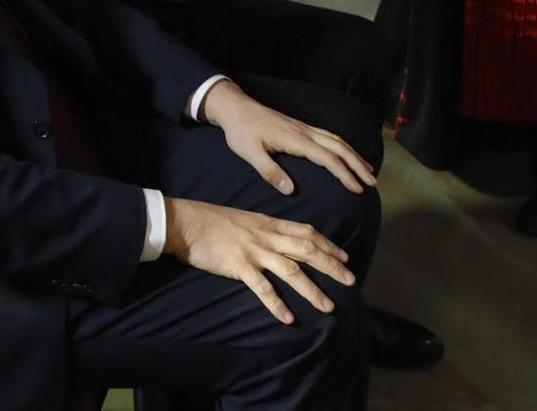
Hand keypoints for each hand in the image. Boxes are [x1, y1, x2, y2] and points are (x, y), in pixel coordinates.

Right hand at [162, 197, 354, 324]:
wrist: (185, 222)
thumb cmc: (211, 220)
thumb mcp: (244, 218)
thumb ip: (264, 228)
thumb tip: (279, 238)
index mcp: (269, 223)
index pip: (306, 232)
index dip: (328, 244)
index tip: (345, 256)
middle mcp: (266, 236)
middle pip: (307, 250)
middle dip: (331, 265)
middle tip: (351, 280)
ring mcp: (254, 252)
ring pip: (291, 270)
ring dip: (312, 289)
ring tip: (329, 306)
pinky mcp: (239, 266)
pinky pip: (262, 288)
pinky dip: (277, 304)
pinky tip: (288, 318)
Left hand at [201, 79, 375, 195]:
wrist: (236, 108)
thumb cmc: (241, 132)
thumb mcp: (250, 153)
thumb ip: (270, 171)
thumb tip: (290, 190)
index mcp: (295, 139)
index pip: (327, 158)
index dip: (344, 174)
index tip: (357, 188)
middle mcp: (304, 131)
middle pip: (339, 147)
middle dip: (357, 164)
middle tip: (373, 182)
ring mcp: (304, 127)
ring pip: (336, 139)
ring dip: (353, 154)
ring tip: (368, 170)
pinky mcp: (300, 126)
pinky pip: (328, 135)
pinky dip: (343, 146)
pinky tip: (346, 153)